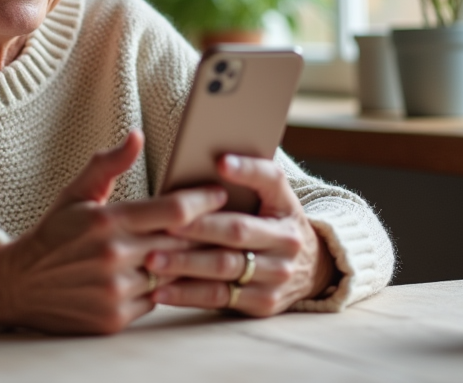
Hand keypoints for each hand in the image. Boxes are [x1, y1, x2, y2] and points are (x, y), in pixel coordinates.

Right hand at [0, 130, 227, 334]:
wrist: (18, 285)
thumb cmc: (53, 233)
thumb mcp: (76, 193)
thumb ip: (109, 164)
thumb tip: (136, 135)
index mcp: (106, 221)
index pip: (173, 211)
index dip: (203, 201)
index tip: (221, 194)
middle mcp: (113, 257)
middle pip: (181, 244)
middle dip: (206, 232)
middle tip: (228, 220)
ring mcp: (115, 291)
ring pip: (171, 275)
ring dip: (187, 263)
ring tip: (207, 248)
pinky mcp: (114, 319)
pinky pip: (155, 300)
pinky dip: (161, 287)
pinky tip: (164, 275)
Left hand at [145, 154, 335, 316]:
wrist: (310, 269)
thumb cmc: (273, 221)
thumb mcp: (273, 196)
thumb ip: (249, 176)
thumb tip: (212, 159)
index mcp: (286, 205)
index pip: (270, 180)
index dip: (246, 170)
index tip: (220, 161)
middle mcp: (287, 241)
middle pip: (237, 230)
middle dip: (198, 227)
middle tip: (164, 225)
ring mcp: (277, 275)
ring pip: (225, 267)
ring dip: (185, 265)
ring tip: (151, 261)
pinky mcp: (263, 303)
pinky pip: (220, 298)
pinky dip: (187, 295)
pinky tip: (160, 291)